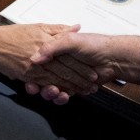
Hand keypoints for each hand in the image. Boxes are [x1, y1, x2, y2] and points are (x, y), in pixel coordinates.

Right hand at [0, 22, 96, 103]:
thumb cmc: (14, 34)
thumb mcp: (39, 26)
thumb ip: (58, 29)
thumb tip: (76, 26)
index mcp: (47, 42)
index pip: (69, 57)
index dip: (82, 66)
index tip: (93, 72)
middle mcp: (42, 56)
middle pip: (65, 70)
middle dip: (80, 80)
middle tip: (92, 86)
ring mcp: (34, 67)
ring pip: (56, 79)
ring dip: (70, 87)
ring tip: (81, 92)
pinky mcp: (27, 76)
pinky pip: (43, 84)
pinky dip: (54, 90)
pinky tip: (62, 94)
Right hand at [25, 32, 139, 101]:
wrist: (113, 57)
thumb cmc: (94, 45)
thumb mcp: (70, 41)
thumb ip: (53, 48)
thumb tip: (36, 58)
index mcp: (56, 49)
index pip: (39, 61)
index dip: (31, 69)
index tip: (26, 76)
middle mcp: (59, 63)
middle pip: (42, 77)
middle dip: (38, 84)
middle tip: (34, 88)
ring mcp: (66, 75)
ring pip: (51, 87)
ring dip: (50, 92)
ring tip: (53, 92)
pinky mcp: (73, 86)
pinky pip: (62, 94)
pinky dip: (61, 97)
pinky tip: (63, 96)